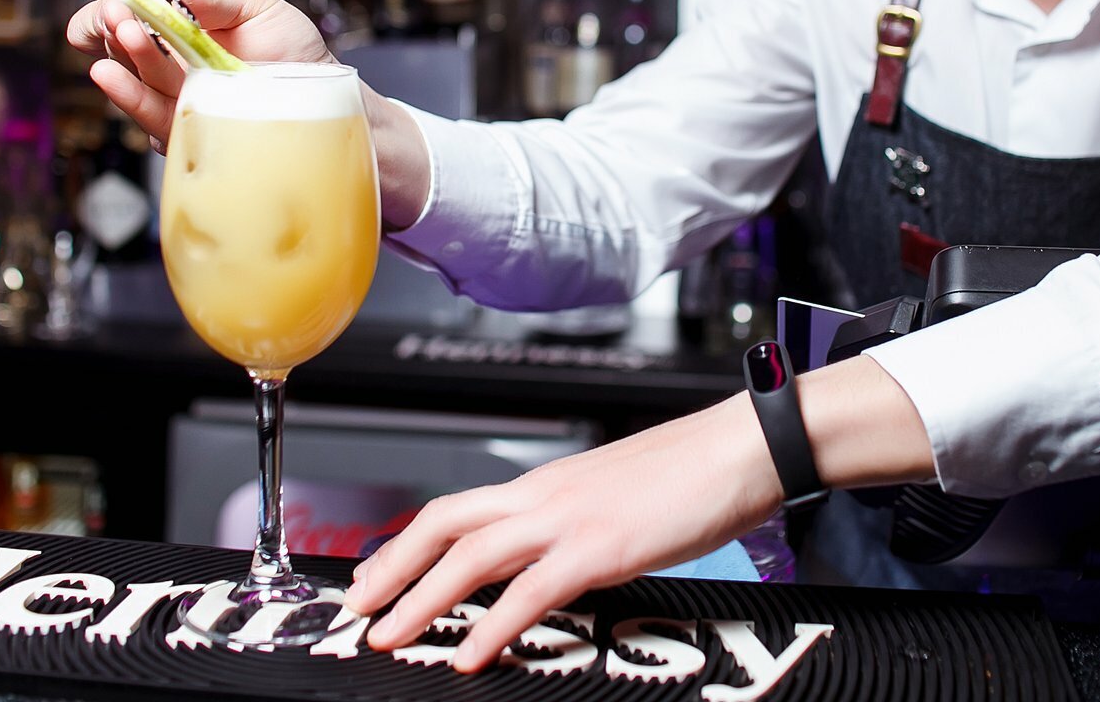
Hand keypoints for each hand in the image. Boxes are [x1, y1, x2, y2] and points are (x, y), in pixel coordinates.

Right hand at [65, 0, 330, 150]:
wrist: (323, 87)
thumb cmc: (287, 44)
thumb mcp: (252, 5)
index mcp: (171, 31)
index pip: (117, 24)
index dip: (102, 16)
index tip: (115, 2)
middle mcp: (165, 67)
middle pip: (116, 51)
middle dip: (112, 28)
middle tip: (119, 14)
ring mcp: (176, 101)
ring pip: (134, 84)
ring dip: (124, 59)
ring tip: (125, 32)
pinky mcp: (190, 132)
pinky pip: (155, 118)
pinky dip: (134, 98)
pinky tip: (118, 77)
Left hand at [342, 393, 781, 672]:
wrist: (743, 446)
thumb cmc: (694, 472)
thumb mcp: (618, 495)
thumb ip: (578, 523)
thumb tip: (556, 559)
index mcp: (550, 483)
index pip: (460, 508)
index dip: (409, 541)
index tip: (378, 572)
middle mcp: (546, 494)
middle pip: (444, 523)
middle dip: (392, 566)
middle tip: (357, 607)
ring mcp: (569, 518)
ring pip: (469, 554)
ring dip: (419, 597)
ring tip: (388, 635)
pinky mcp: (601, 546)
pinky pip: (530, 591)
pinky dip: (491, 625)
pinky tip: (469, 653)